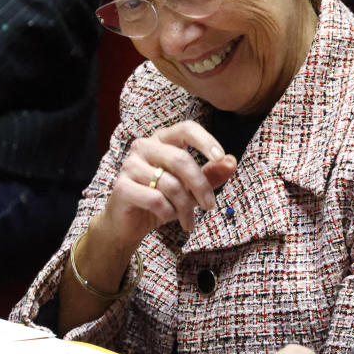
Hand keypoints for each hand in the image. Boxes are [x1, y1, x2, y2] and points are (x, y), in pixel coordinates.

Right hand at [97, 120, 236, 248]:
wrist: (127, 225)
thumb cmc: (160, 201)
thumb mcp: (190, 189)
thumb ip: (210, 174)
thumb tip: (231, 161)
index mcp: (161, 140)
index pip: (186, 129)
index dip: (205, 141)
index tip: (221, 157)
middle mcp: (143, 147)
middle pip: (181, 160)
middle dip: (201, 186)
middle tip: (210, 206)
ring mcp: (130, 165)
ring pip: (170, 184)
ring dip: (185, 207)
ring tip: (188, 221)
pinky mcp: (122, 187)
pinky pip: (155, 199)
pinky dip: (168, 212)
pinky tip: (168, 218)